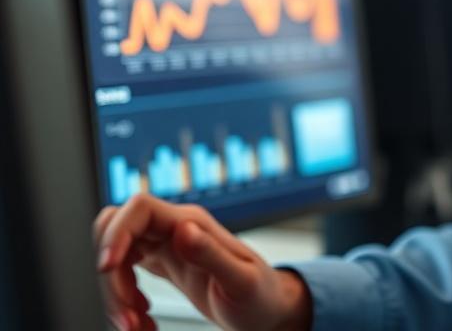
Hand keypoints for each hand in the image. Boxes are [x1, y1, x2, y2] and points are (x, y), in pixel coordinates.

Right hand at [94, 194, 312, 330]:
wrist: (268, 309)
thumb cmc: (261, 296)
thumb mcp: (240, 282)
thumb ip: (211, 255)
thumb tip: (182, 229)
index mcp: (192, 224)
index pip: (139, 208)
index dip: (116, 232)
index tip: (107, 268)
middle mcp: (176, 228)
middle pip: (117, 232)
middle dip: (111, 275)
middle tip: (129, 313)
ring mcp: (167, 244)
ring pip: (117, 256)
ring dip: (115, 295)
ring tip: (138, 327)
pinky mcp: (163, 263)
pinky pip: (125, 274)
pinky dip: (123, 301)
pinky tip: (143, 322)